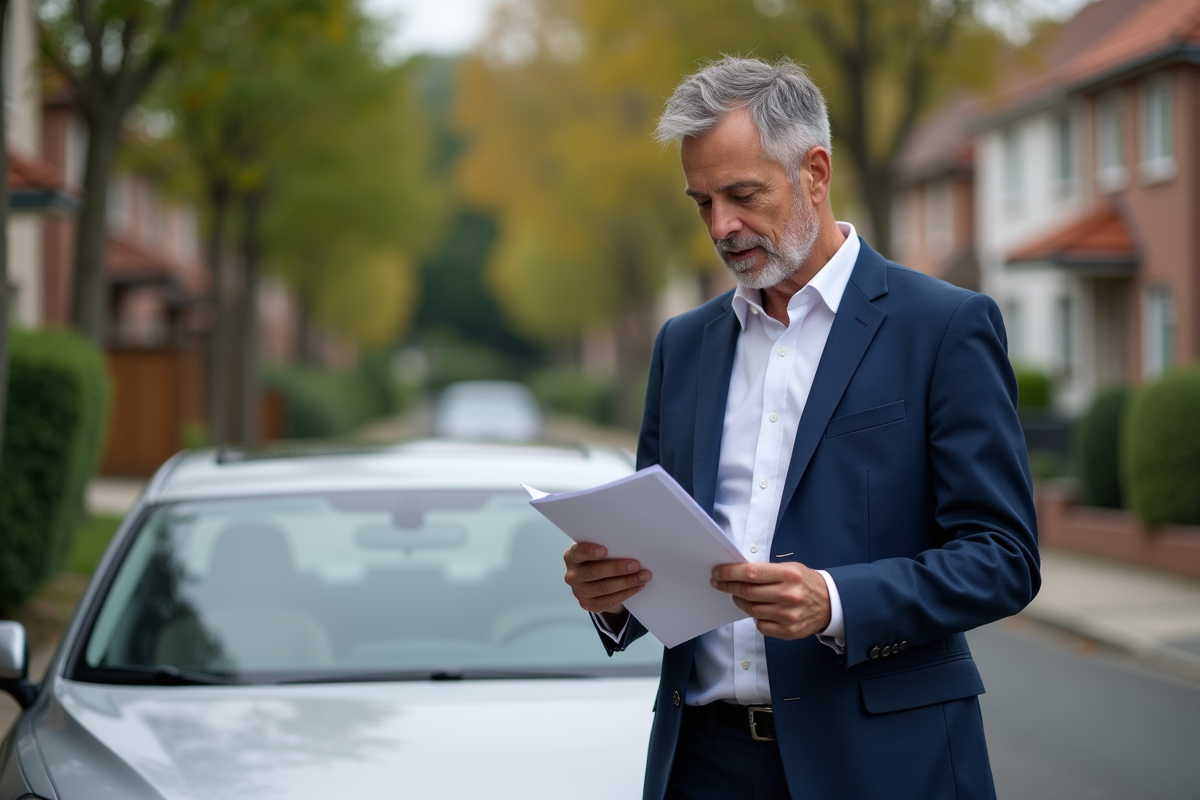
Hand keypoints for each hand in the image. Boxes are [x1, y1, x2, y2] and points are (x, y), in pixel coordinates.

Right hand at [563, 542, 651, 620]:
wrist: (594, 581)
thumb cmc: (599, 559)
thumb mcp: (597, 551)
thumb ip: (607, 548)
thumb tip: (629, 547)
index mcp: (572, 557)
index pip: (578, 553)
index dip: (590, 552)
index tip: (605, 550)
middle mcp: (572, 576)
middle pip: (594, 572)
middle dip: (617, 568)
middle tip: (636, 565)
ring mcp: (579, 592)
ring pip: (604, 588)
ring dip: (627, 582)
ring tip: (643, 576)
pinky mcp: (588, 605)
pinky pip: (609, 601)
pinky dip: (626, 593)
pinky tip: (638, 587)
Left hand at [711, 562, 830, 639]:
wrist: (831, 604)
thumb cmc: (806, 582)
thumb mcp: (790, 568)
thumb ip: (766, 571)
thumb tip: (736, 573)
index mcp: (789, 575)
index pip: (751, 573)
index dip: (730, 573)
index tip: (718, 573)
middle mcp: (789, 595)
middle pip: (747, 592)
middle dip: (729, 587)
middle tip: (719, 583)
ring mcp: (789, 615)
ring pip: (751, 610)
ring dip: (740, 602)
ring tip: (739, 596)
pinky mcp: (788, 631)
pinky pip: (760, 625)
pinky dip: (756, 617)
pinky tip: (760, 610)